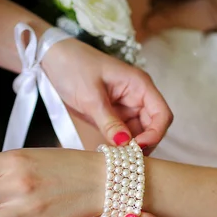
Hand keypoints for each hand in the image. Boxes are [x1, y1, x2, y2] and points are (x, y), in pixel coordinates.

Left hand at [42, 39, 172, 152]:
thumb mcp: (90, 96)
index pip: (162, 114)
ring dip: (130, 148)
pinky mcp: (113, 117)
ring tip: (115, 158)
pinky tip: (109, 153)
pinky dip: (119, 146)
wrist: (54, 58)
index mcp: (139, 85)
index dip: (156, 134)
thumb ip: (109, 122)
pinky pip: (123, 136)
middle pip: (153, 128)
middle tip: (125, 158)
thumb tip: (124, 144)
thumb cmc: (74, 66)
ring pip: (139, 135)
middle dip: (143, 145)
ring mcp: (126, 108)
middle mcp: (138, 98)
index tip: (138, 147)